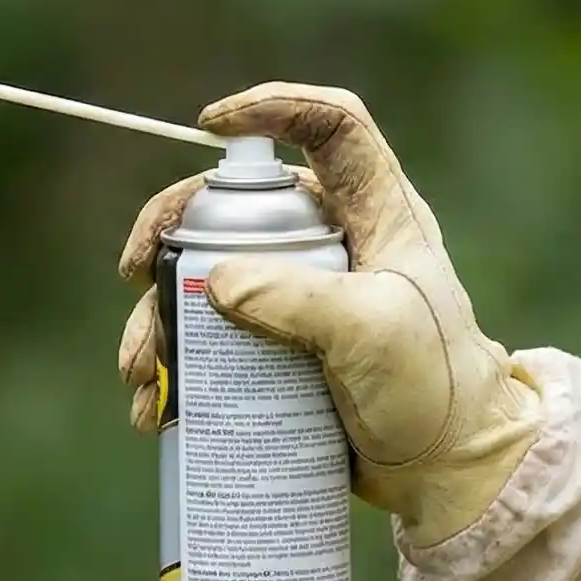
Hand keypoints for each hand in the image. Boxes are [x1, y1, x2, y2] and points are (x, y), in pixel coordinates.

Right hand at [117, 83, 542, 544]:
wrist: (448, 472)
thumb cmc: (434, 390)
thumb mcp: (373, 335)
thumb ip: (299, 300)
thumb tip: (214, 281)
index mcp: (374, 214)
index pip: (331, 127)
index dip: (273, 107)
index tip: (209, 127)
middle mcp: (333, 242)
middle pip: (234, 204)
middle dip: (169, 234)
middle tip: (132, 274)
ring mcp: (301, 296)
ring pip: (206, 276)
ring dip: (159, 317)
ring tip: (140, 370)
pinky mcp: (278, 348)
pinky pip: (210, 337)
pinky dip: (173, 365)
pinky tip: (154, 405)